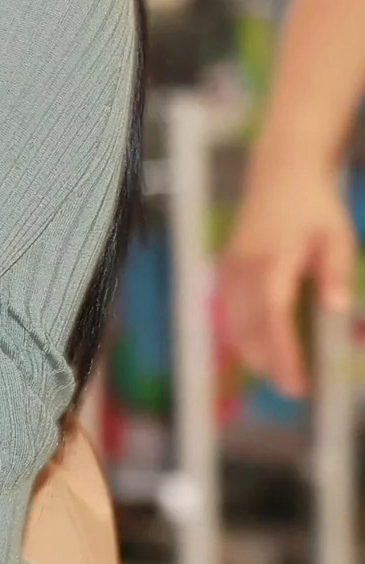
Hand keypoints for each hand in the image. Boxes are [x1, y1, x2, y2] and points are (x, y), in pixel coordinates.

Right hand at [219, 160, 355, 395]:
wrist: (281, 174)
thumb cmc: (316, 209)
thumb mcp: (338, 236)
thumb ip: (336, 272)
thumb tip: (338, 311)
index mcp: (277, 257)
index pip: (275, 312)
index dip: (284, 352)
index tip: (298, 383)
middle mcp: (246, 265)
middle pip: (249, 326)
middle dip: (269, 363)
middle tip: (294, 389)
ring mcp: (231, 267)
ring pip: (232, 322)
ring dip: (252, 353)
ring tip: (278, 373)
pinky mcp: (225, 268)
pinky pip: (227, 311)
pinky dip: (240, 335)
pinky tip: (258, 349)